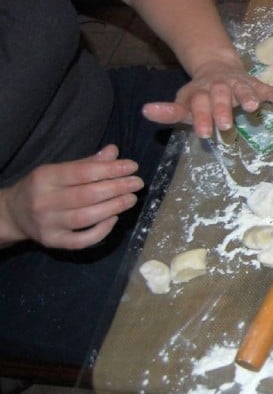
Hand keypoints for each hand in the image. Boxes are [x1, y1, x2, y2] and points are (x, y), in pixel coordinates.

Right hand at [0, 145, 142, 248]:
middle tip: (137, 184)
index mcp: (45, 178)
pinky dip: (100, 231)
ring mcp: (47, 224)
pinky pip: (81, 240)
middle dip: (117, 188)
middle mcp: (44, 201)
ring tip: (131, 199)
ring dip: (113, 207)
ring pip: (86, 217)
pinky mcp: (52, 241)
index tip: (132, 167)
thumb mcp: (58, 170)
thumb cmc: (43, 187)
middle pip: (87, 195)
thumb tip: (114, 152)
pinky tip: (114, 219)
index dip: (111, 169)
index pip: (83, 172)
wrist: (14, 213)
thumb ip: (87, 163)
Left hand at [142, 59, 272, 138]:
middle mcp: (218, 85)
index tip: (204, 134)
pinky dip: (271, 92)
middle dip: (222, 108)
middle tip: (225, 125)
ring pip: (242, 88)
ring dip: (248, 96)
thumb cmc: (200, 96)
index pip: (198, 103)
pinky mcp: (252, 83)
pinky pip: (263, 86)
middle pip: (220, 95)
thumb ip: (168, 112)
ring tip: (253, 107)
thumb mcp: (183, 104)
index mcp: (200, 91)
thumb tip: (145, 111)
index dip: (200, 117)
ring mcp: (237, 83)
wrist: (217, 67)